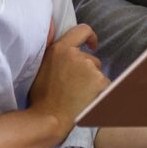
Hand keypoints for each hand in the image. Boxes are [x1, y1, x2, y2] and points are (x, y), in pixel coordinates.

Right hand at [28, 22, 109, 138]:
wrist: (49, 118)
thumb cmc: (42, 98)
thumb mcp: (42, 67)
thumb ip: (55, 55)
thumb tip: (64, 50)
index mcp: (59, 49)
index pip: (82, 30)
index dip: (90, 37)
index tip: (92, 45)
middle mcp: (76, 55)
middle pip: (91, 59)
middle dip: (87, 70)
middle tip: (75, 87)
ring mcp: (89, 68)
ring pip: (97, 73)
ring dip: (92, 82)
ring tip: (78, 96)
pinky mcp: (100, 81)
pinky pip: (105, 85)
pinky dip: (99, 92)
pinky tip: (87, 101)